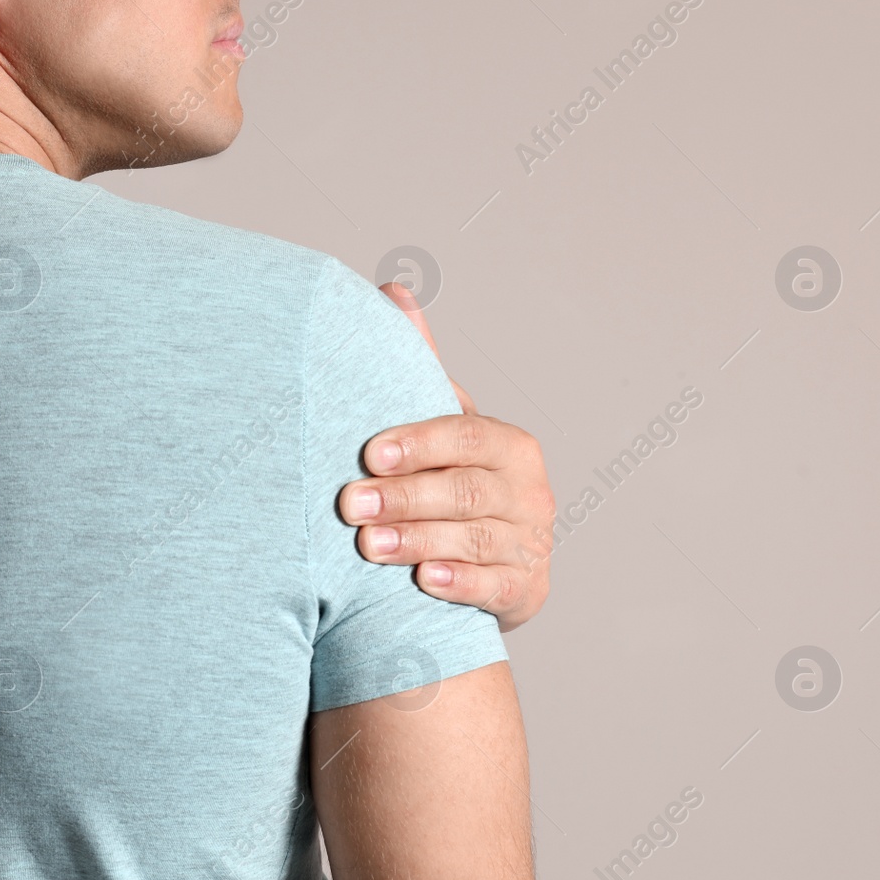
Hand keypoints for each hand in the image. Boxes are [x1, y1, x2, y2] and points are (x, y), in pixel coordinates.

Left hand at [339, 282, 554, 631]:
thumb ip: (419, 366)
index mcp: (509, 445)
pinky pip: (495, 586)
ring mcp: (531, 542)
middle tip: (349, 504)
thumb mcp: (441, 427)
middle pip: (466, 490)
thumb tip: (393, 289)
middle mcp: (529, 492)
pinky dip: (459, 583)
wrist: (489, 565)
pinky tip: (422, 581)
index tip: (369, 452)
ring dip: (419, 540)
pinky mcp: (525, 589)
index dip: (420, 443)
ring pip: (476, 539)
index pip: (467, 435)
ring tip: (368, 545)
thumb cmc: (452, 481)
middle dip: (404, 497)